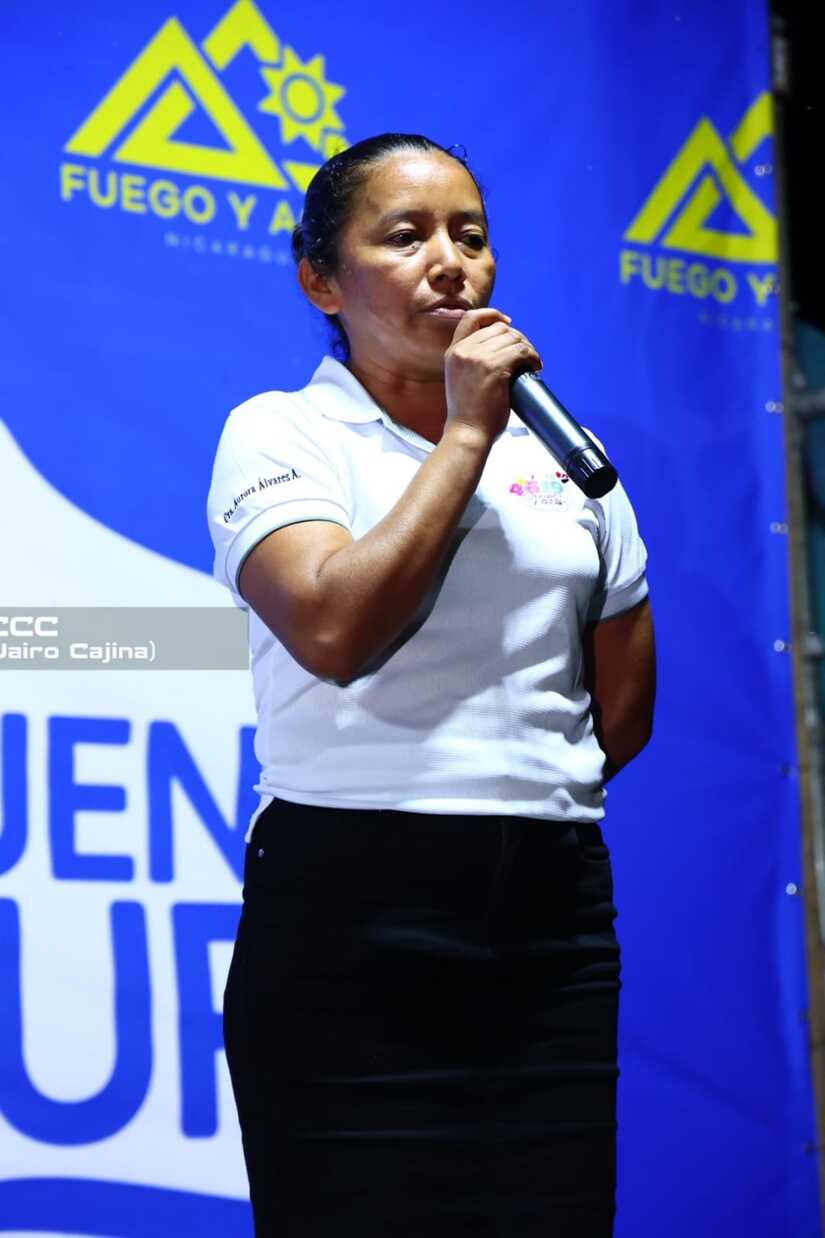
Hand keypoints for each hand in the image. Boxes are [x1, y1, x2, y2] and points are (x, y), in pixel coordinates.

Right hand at [443, 308, 541, 444]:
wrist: (467, 434)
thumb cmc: (469, 416)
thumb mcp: (462, 381)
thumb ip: (473, 362)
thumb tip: (504, 351)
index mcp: (453, 352)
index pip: (471, 318)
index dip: (493, 315)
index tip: (509, 323)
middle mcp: (463, 351)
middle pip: (499, 328)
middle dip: (519, 338)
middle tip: (528, 356)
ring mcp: (477, 358)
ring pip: (513, 338)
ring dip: (528, 349)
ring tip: (533, 364)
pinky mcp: (494, 367)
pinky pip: (521, 351)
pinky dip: (533, 357)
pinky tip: (535, 368)